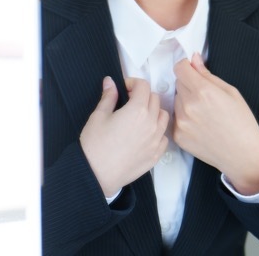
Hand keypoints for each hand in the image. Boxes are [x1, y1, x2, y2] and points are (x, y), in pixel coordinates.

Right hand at [79, 76, 169, 197]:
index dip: (133, 83)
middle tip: (129, 102)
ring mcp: (156, 139)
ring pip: (163, 116)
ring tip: (139, 118)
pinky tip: (145, 134)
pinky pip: (164, 137)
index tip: (124, 89)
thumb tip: (110, 81)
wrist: (95, 175)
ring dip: (154, 112)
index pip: (144, 86)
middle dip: (143, 96)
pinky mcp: (156, 154)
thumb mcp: (98, 116)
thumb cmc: (94, 145)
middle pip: (155, 99)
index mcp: (138, 110)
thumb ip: (108, 97)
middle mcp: (152, 123)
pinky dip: (157, 132)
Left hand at [173, 52, 258, 194]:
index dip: (186, 66)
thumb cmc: (241, 122)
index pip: (180, 68)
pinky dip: (184, 117)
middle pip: (178, 84)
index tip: (192, 70)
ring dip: (185, 101)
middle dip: (189, 85)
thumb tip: (194, 60)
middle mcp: (188, 106)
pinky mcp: (178, 136)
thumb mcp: (231, 92)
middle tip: (206, 96)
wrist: (242, 153)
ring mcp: (181, 122)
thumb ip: (208, 75)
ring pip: (176, 100)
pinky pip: (176, 118)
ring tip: (204, 113)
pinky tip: (200, 124)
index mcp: (203, 91)